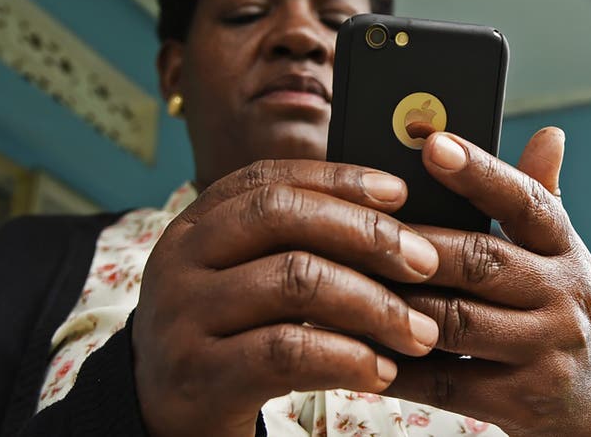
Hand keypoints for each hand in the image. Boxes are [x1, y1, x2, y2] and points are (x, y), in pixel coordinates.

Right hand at [132, 160, 441, 436]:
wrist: (164, 421)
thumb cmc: (227, 341)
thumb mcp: (244, 279)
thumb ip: (297, 242)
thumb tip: (392, 212)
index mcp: (197, 225)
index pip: (270, 178)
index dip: (339, 178)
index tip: (400, 193)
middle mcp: (180, 260)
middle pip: (282, 216)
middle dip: (366, 234)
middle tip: (427, 263)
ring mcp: (183, 317)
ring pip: (294, 281)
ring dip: (374, 305)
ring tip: (420, 332)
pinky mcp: (199, 376)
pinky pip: (288, 351)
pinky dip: (348, 358)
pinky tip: (382, 371)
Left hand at [386, 128, 590, 436]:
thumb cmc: (557, 312)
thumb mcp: (559, 256)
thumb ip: (539, 197)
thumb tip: (548, 133)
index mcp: (564, 248)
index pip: (526, 200)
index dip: (479, 171)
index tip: (432, 143)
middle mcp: (563, 295)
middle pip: (479, 260)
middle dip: (414, 244)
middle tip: (356, 224)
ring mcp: (545, 351)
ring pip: (454, 320)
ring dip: (393, 303)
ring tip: (340, 283)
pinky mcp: (522, 401)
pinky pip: (447, 381)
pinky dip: (399, 365)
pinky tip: (358, 349)